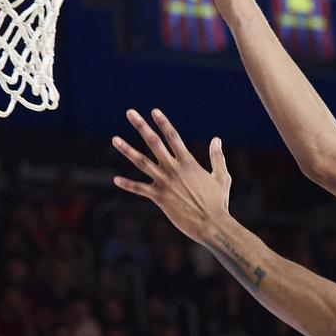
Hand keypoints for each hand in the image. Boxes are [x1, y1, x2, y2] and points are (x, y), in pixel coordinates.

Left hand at [113, 108, 231, 242]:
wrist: (211, 224)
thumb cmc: (219, 201)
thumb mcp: (221, 176)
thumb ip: (217, 157)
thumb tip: (216, 139)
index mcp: (188, 162)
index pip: (173, 136)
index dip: (163, 123)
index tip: (154, 111)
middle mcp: (174, 169)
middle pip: (154, 142)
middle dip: (142, 126)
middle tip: (130, 112)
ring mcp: (165, 183)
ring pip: (142, 162)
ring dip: (127, 150)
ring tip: (114, 139)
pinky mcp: (159, 198)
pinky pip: (140, 189)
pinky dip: (128, 185)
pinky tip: (116, 180)